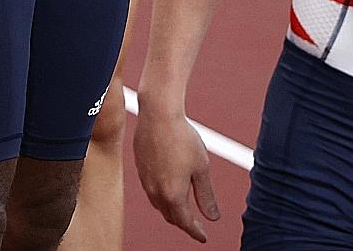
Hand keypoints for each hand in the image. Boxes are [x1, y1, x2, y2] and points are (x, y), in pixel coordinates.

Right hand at [134, 107, 219, 242]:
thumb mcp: (202, 168)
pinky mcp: (139, 169)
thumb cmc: (182, 138)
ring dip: (171, 210)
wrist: (158, 115)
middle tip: (195, 224)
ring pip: (159, 205)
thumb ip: (206, 196)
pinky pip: (151, 191)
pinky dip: (161, 196)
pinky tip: (168, 187)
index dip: (196, 232)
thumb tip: (213, 217)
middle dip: (183, 222)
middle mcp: (156, 192)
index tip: (203, 237)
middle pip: (170, 216)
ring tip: (183, 207)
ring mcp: (145, 181)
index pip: (185, 222)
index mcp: (173, 195)